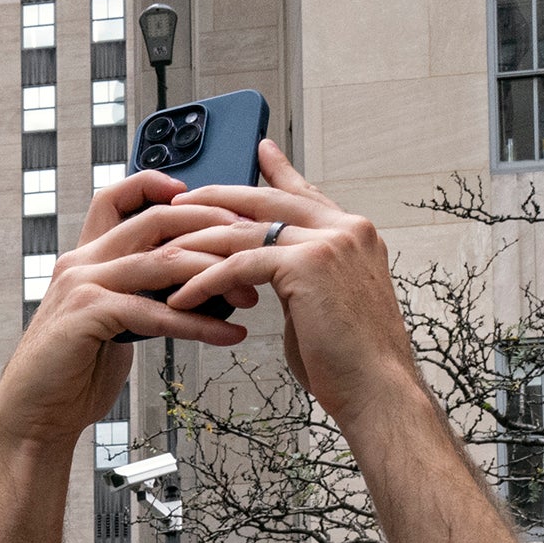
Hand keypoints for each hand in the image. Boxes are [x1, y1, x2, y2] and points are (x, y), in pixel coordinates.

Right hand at [0, 173, 249, 455]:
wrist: (32, 416)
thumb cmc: (71, 375)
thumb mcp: (110, 323)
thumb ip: (138, 298)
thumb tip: (192, 292)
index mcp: (84, 259)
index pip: (118, 199)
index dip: (158, 185)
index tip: (201, 197)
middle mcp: (81, 263)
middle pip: (155, 219)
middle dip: (210, 226)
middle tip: (250, 243)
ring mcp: (82, 286)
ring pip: (162, 261)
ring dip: (215, 275)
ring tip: (249, 294)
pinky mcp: (88, 315)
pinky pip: (156, 312)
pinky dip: (198, 324)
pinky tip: (226, 334)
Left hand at [151, 147, 420, 426]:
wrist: (378, 391)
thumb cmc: (351, 364)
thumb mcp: (325, 307)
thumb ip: (302, 281)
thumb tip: (276, 280)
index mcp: (355, 235)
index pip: (306, 194)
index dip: (280, 172)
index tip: (260, 151)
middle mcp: (346, 229)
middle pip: (270, 199)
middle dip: (220, 197)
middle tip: (182, 198)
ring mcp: (330, 242)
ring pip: (248, 230)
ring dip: (199, 240)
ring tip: (164, 249)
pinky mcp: (307, 266)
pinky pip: (239, 265)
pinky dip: (205, 281)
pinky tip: (180, 296)